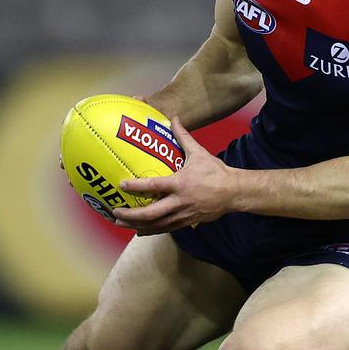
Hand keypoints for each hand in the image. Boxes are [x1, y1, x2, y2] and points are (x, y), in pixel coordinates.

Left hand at [114, 118, 235, 234]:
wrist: (234, 192)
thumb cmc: (216, 172)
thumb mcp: (199, 153)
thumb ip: (183, 137)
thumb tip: (173, 119)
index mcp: (180, 183)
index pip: (154, 185)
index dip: (136, 186)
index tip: (121, 184)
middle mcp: (179, 201)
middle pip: (150, 213)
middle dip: (130, 215)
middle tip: (115, 212)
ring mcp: (183, 214)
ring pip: (156, 225)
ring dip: (136, 225)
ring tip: (120, 223)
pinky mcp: (187, 221)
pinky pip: (166, 228)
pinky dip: (151, 230)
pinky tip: (139, 230)